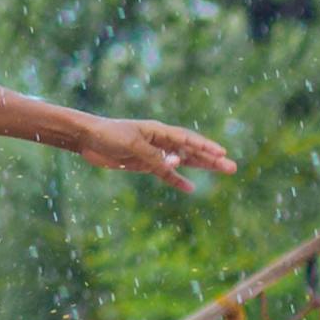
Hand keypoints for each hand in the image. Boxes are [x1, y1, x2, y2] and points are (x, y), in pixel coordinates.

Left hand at [82, 116, 236, 188]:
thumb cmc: (109, 134)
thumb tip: (174, 165)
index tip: (222, 153)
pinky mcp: (143, 164)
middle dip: (211, 159)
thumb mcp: (131, 144)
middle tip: (232, 167)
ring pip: (183, 162)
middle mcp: (160, 142)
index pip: (187, 139)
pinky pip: (164, 174)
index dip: (205, 146)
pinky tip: (190, 188)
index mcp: (159, 131)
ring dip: (201, 167)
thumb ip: (152, 156)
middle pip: (191, 151)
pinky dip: (176, 180)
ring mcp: (153, 154)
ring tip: (223, 172)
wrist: (87, 139)